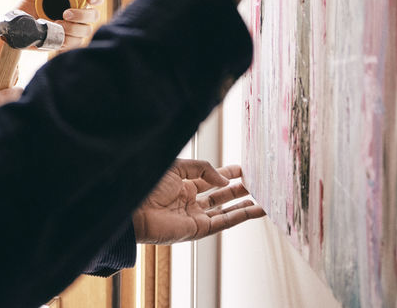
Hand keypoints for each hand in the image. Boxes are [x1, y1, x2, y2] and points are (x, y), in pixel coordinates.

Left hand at [13, 0, 102, 48]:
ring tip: (56, 25)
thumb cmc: (27, 6)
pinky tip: (56, 34)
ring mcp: (74, 30)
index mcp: (74, 0)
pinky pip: (76, 43)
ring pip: (86, 30)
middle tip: (65, 14)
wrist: (16, 26)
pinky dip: (67, 39)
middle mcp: (78, 15)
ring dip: (73, 28)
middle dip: (82, 15)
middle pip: (94, 15)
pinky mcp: (68, 42)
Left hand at [132, 160, 264, 243]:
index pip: (209, 178)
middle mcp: (189, 201)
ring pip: (225, 210)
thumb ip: (202, 169)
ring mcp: (194, 216)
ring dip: (244, 204)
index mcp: (181, 184)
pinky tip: (256, 209)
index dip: (226, 173)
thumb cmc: (148, 185)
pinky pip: (224, 222)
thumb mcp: (176, 167)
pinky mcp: (198, 230)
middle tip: (257, 182)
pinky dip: (241, 216)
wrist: (133, 208)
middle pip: (219, 195)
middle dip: (238, 189)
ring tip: (263, 198)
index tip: (243, 169)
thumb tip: (225, 180)